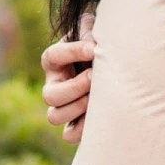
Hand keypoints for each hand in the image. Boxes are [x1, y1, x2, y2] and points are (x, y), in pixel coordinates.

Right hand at [42, 16, 95, 143]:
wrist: (114, 68)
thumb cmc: (101, 48)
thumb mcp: (94, 33)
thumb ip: (90, 29)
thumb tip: (93, 40)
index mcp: (55, 61)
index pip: (53, 56)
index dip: (73, 52)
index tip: (94, 49)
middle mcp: (54, 85)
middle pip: (49, 95)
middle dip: (74, 87)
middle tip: (95, 78)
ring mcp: (62, 106)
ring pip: (54, 116)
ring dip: (78, 107)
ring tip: (98, 97)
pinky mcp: (74, 124)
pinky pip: (69, 135)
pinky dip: (84, 128)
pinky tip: (102, 113)